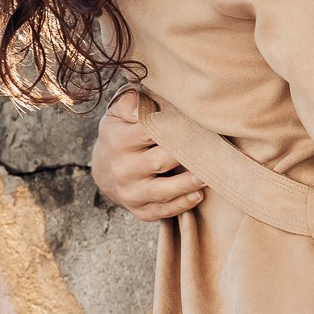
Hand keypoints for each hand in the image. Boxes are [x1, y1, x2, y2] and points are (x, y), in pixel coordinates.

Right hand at [91, 89, 205, 220]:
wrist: (103, 169)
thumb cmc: (120, 133)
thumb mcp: (117, 113)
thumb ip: (129, 102)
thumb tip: (141, 110)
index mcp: (118, 141)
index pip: (146, 133)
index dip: (170, 128)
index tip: (193, 122)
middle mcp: (122, 169)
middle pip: (156, 162)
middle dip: (183, 155)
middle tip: (210, 147)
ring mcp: (130, 193)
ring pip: (160, 192)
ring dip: (185, 185)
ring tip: (207, 176)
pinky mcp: (140, 211)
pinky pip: (161, 211)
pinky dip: (180, 206)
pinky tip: (197, 195)